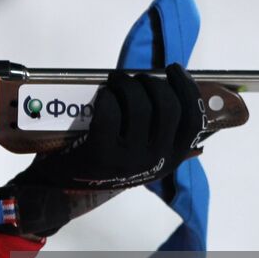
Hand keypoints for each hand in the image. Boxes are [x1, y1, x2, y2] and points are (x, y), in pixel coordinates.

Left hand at [14, 65, 205, 191]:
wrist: (65, 188)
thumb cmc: (109, 165)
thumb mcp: (145, 158)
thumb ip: (163, 135)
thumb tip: (178, 93)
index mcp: (172, 159)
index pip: (193, 119)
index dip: (187, 88)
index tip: (173, 69)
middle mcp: (155, 160)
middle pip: (168, 107)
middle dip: (151, 83)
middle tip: (135, 78)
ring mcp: (129, 159)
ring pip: (139, 105)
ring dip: (126, 84)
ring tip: (116, 81)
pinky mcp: (101, 154)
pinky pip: (110, 112)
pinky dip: (107, 96)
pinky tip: (103, 94)